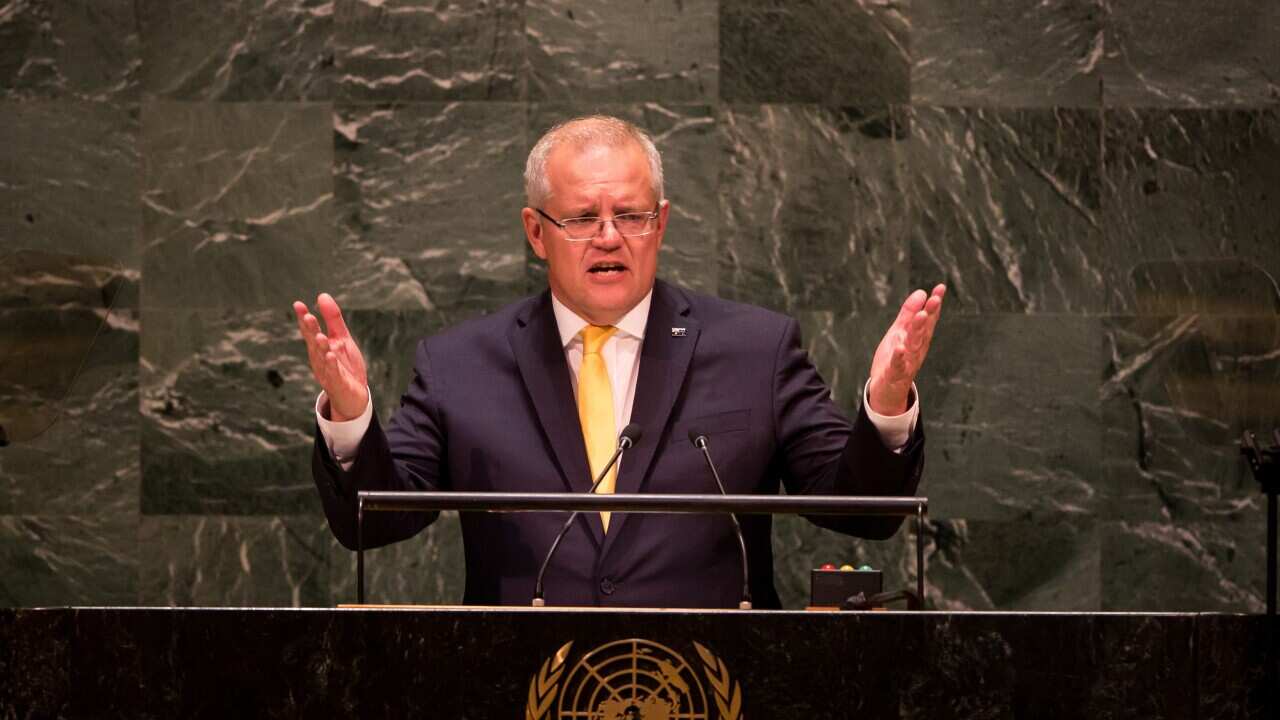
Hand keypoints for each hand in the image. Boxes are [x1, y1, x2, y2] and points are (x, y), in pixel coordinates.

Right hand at [293, 293, 368, 421]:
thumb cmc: (345, 365)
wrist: (353, 396)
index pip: (309, 330)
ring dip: (321, 347)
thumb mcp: (341, 338)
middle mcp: (319, 359)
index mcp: (319, 347)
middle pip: (313, 343)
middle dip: (310, 331)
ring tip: (320, 335)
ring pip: (322, 358)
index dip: (304, 318)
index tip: (298, 304)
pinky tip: (331, 356)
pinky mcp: (338, 383)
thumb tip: (322, 295)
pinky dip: (332, 365)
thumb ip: (332, 319)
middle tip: (307, 316)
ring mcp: (327, 372)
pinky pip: (334, 374)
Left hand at [868, 284, 945, 415]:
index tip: (940, 287)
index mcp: (919, 338)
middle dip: (929, 314)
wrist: (887, 388)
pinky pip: (898, 365)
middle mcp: (917, 348)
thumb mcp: (900, 332)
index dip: (934, 303)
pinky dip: (900, 357)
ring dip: (918, 331)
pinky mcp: (895, 373)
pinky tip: (900, 348)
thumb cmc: (896, 357)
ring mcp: (908, 361)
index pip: (928, 318)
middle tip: (935, 299)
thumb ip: (909, 314)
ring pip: (914, 344)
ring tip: (921, 316)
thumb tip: (921, 292)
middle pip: (923, 329)